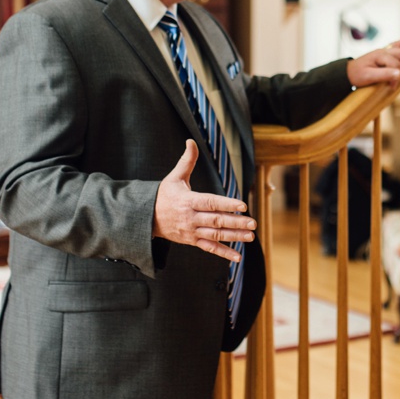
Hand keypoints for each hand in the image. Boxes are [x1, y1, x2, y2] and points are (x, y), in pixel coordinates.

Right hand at [152, 141, 254, 261]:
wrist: (146, 218)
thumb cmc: (164, 195)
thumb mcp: (174, 177)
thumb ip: (186, 161)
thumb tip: (191, 141)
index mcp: (188, 201)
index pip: (211, 202)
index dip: (227, 204)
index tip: (242, 206)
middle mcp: (191, 218)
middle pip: (216, 220)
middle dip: (235, 222)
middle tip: (252, 222)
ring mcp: (191, 231)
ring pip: (216, 235)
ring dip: (234, 237)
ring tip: (250, 236)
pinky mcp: (192, 241)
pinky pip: (209, 248)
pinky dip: (224, 253)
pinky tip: (238, 257)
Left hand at [347, 31, 399, 87]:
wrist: (348, 73)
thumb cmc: (357, 75)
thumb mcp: (369, 77)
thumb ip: (384, 75)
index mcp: (379, 56)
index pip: (394, 64)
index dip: (396, 76)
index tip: (392, 87)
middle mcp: (383, 51)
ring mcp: (384, 51)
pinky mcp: (385, 53)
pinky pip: (398, 44)